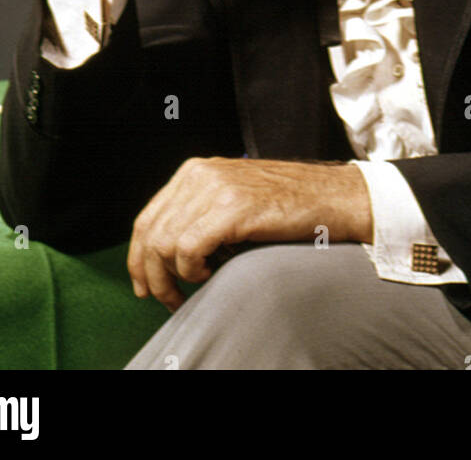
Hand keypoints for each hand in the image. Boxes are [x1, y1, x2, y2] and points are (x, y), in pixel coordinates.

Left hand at [126, 157, 372, 311]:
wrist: (333, 197)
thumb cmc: (288, 205)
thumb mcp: (233, 199)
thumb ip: (200, 213)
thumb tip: (167, 254)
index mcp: (195, 171)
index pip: (147, 217)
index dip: (138, 258)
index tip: (145, 286)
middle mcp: (200, 174)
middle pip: (150, 233)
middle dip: (153, 275)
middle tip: (168, 299)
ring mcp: (215, 189)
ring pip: (165, 244)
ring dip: (174, 277)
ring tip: (197, 285)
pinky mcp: (232, 208)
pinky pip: (188, 248)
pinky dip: (192, 269)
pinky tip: (210, 273)